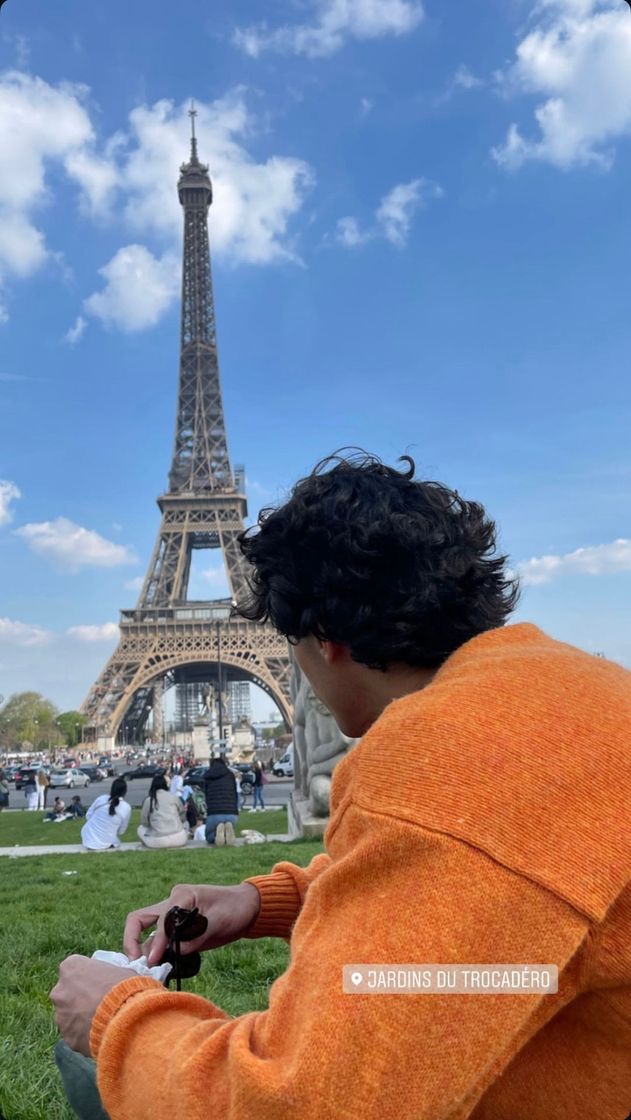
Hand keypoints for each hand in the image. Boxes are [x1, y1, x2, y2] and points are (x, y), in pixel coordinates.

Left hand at [50, 956, 135, 1055]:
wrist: (124, 1016)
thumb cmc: (124, 986)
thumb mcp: (118, 970)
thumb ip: (106, 974)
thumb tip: (110, 981)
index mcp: (71, 966)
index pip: (73, 968)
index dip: (86, 977)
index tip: (97, 983)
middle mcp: (59, 990)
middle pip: (67, 992)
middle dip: (78, 998)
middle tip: (98, 1002)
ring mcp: (60, 1014)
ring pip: (69, 1015)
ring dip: (80, 1017)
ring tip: (102, 1020)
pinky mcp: (66, 1035)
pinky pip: (74, 1034)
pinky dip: (84, 1034)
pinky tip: (100, 1033)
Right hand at [123, 882, 261, 966]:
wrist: (246, 908)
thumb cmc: (234, 910)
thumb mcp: (217, 924)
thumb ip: (194, 938)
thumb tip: (170, 954)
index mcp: (181, 895)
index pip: (160, 920)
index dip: (156, 942)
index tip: (153, 961)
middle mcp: (171, 902)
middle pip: (139, 919)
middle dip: (132, 942)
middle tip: (135, 964)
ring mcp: (172, 915)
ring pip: (146, 931)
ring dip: (142, 950)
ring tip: (145, 971)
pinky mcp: (176, 928)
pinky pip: (158, 939)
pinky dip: (154, 952)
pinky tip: (157, 967)